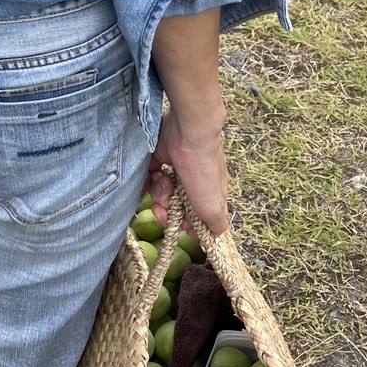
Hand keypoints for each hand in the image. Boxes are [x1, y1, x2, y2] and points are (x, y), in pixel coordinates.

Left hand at [144, 109, 228, 235]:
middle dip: (166, 208)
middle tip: (162, 203)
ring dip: (159, 191)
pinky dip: (150, 180)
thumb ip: (216, 223)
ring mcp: (178, 169)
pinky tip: (155, 175)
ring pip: (162, 192)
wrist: (189, 131)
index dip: (183, 224)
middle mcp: (194, 183)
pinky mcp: (163, 157)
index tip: (177, 224)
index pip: (194, 218)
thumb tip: (213, 235)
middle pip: (175, 206)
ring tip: (163, 180)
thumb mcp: (213, 205)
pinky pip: (151, 177)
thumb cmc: (203, 169)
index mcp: (209, 194)